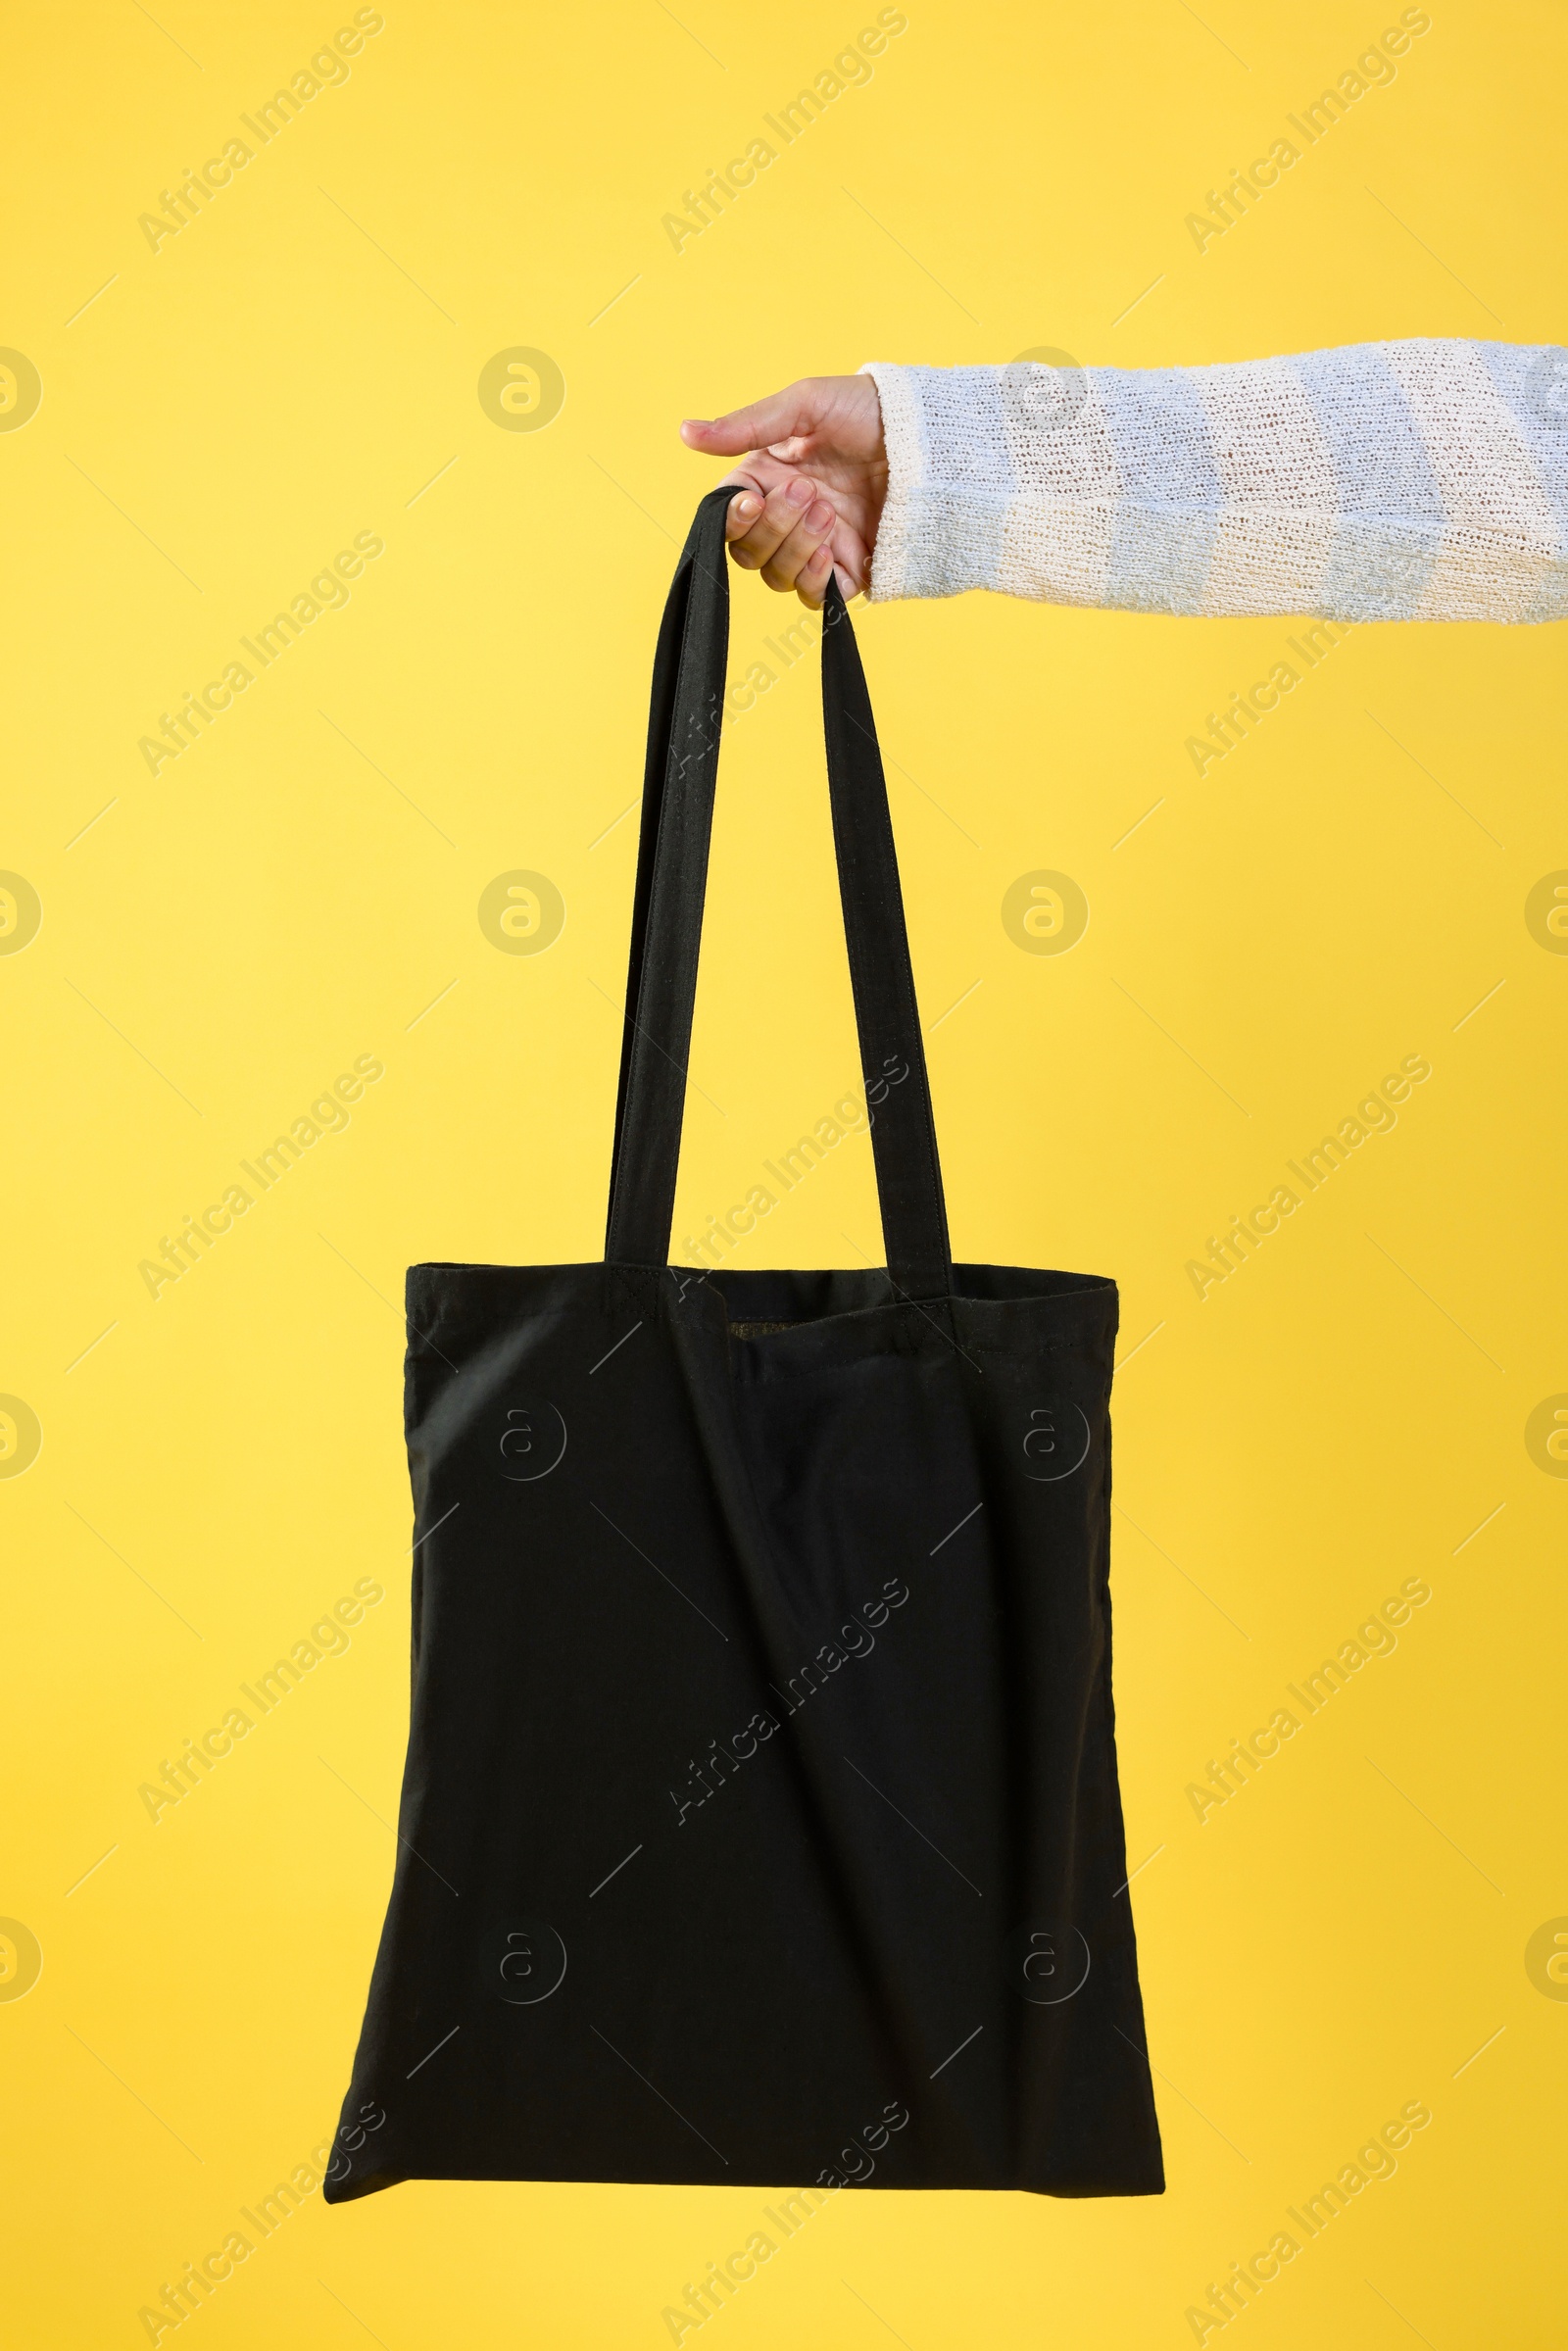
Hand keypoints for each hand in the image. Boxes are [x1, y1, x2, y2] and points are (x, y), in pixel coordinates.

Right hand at [680, 375, 885, 608]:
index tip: (752, 502)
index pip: (728, 516)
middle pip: (750, 553)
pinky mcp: (852, 570)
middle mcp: (788, 517)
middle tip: (808, 492)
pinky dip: (818, 582)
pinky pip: (820, 597)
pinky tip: (833, 552)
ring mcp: (819, 546)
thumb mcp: (805, 405)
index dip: (732, 519)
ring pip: (780, 578)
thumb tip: (685, 433)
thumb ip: (746, 426)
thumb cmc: (868, 410)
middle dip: (775, 528)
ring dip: (797, 549)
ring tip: (828, 513)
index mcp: (767, 478)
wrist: (931, 437)